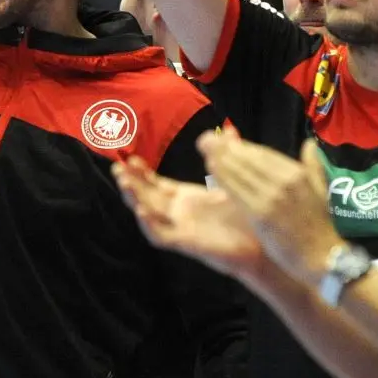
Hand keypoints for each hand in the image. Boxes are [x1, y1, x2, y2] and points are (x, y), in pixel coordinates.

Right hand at [111, 156, 266, 278]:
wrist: (260, 246)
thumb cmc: (245, 217)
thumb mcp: (231, 183)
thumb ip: (226, 159)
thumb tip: (228, 131)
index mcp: (185, 198)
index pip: (155, 184)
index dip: (142, 173)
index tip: (131, 158)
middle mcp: (178, 213)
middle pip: (146, 196)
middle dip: (131, 182)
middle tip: (117, 166)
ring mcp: (180, 228)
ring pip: (148, 213)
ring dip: (134, 198)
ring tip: (124, 183)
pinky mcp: (186, 243)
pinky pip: (161, 236)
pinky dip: (149, 224)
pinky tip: (142, 209)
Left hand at [200, 134, 337, 283]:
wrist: (323, 257)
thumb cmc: (321, 227)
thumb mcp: (321, 190)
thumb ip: (314, 166)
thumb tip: (309, 144)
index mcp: (298, 173)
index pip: (264, 154)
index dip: (242, 146)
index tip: (225, 140)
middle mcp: (284, 181)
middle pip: (249, 159)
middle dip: (225, 148)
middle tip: (206, 140)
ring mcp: (272, 197)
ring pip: (240, 172)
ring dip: (220, 159)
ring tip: (205, 149)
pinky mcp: (260, 214)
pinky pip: (236, 191)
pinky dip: (222, 178)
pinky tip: (211, 169)